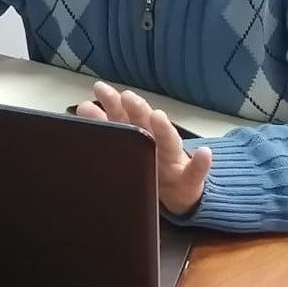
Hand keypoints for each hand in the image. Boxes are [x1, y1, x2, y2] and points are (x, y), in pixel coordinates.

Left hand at [75, 80, 211, 216]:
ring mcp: (173, 160)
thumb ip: (108, 125)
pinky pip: (196, 171)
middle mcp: (156, 142)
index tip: (111, 93)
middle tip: (126, 95)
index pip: (128, 116)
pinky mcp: (189, 179)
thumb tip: (83, 106)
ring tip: (159, 116)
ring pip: (169, 142)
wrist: (177, 193)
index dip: (118, 105)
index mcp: (139, 134)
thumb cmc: (149, 163)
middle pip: (146, 123)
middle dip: (137, 109)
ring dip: (164, 129)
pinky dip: (202, 163)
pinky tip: (204, 154)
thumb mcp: (128, 145)